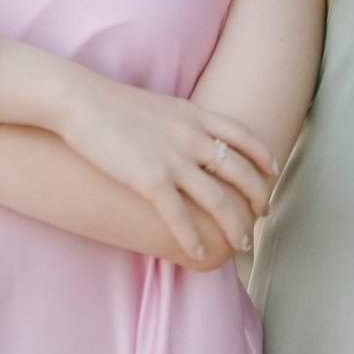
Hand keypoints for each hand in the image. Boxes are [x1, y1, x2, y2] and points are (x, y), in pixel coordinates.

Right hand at [56, 65, 275, 263]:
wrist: (80, 100)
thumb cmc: (109, 103)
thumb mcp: (157, 105)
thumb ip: (178, 121)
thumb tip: (186, 136)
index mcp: (194, 115)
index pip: (243, 135)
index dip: (263, 155)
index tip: (274, 172)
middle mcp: (192, 137)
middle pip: (241, 172)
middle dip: (257, 198)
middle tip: (262, 217)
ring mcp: (174, 160)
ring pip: (219, 200)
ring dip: (235, 226)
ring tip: (241, 244)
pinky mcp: (150, 180)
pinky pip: (181, 218)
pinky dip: (194, 239)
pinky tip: (201, 253)